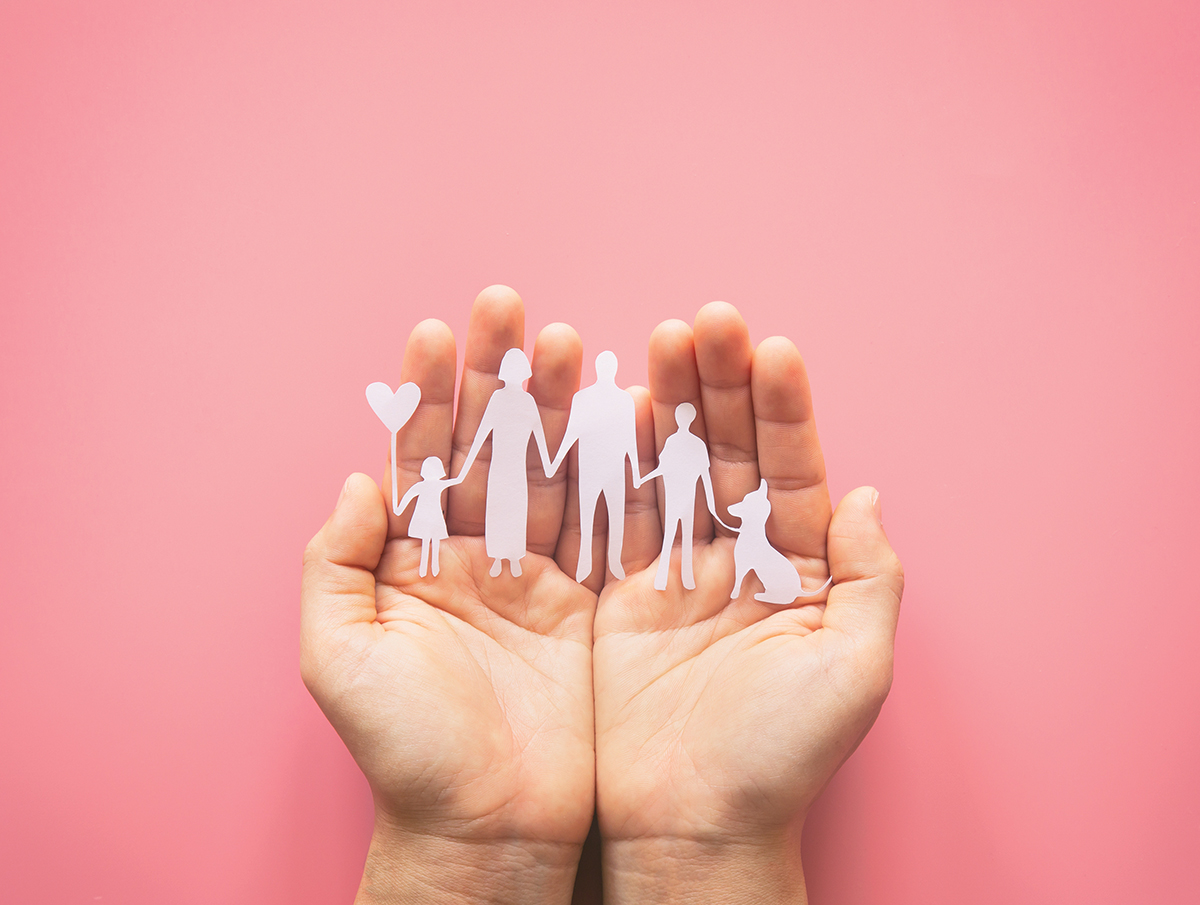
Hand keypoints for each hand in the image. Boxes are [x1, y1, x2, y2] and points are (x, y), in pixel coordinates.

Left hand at [302, 287, 599, 904]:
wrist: (490, 826)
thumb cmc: (407, 753)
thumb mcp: (339, 658)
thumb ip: (334, 564)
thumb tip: (354, 481)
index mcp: (409, 563)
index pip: (417, 458)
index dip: (427, 394)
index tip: (439, 329)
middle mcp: (471, 557)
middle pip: (486, 447)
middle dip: (496, 378)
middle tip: (509, 308)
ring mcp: (533, 575)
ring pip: (548, 472)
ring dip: (556, 407)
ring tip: (568, 340)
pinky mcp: (589, 602)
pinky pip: (604, 523)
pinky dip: (612, 470)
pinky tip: (620, 413)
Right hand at [592, 303, 903, 902]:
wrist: (690, 826)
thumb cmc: (779, 760)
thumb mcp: (852, 671)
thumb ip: (870, 580)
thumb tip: (867, 497)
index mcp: (799, 570)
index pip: (793, 469)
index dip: (784, 409)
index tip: (771, 348)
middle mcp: (737, 559)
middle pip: (726, 452)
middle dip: (719, 386)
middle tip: (706, 321)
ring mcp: (673, 572)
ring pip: (668, 469)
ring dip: (664, 406)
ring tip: (658, 341)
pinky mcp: (615, 593)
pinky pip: (612, 514)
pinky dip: (609, 462)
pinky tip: (608, 407)